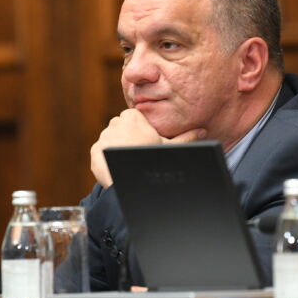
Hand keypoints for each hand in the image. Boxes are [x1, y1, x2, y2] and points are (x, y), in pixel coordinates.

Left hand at [89, 109, 205, 186]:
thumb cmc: (154, 160)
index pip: (135, 119)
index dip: (142, 131)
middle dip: (128, 138)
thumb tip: (203, 131)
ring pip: (111, 140)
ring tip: (131, 163)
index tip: (147, 143)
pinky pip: (102, 153)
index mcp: (132, 116)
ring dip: (118, 148)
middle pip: (122, 128)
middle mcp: (114, 123)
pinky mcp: (94, 152)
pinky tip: (120, 167)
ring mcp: (103, 138)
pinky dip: (108, 159)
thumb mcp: (172, 148)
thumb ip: (186, 137)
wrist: (133, 181)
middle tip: (140, 153)